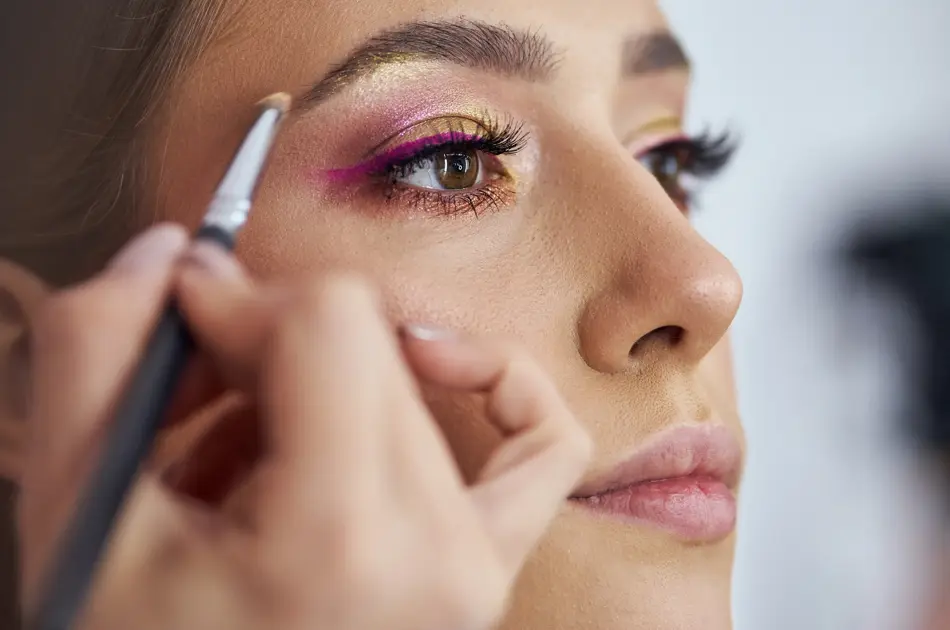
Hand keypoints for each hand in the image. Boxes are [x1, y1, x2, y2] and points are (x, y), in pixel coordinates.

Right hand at [17, 224, 591, 629]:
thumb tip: (176, 252)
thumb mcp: (81, 512)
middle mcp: (435, 557)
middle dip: (261, 344)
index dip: (240, 300)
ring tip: (243, 446)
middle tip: (194, 395)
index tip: (184, 325)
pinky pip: (543, 443)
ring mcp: (476, 569)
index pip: (330, 323)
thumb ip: (99, 353)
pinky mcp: (491, 570)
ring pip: (426, 382)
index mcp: (339, 539)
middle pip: (367, 346)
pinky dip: (494, 386)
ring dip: (328, 380)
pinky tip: (427, 369)